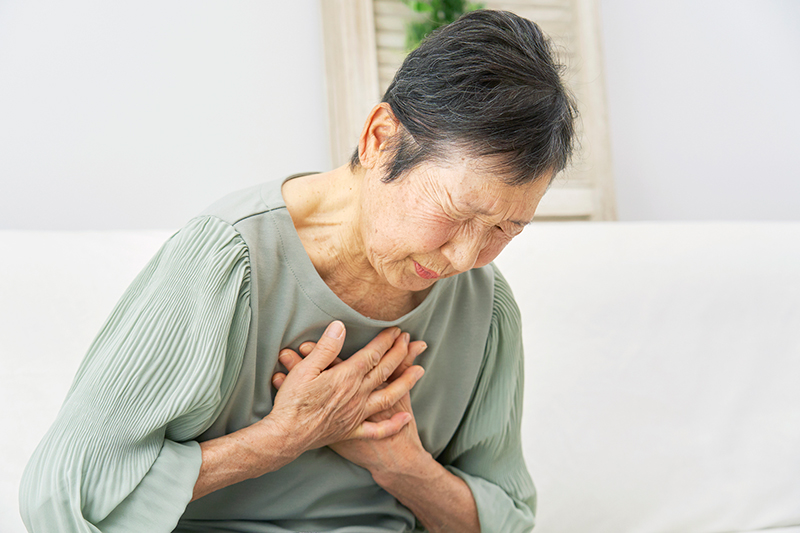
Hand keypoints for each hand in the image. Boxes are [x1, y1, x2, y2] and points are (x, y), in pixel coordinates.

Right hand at [265, 321, 424, 457]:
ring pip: (389, 396)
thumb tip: (340, 326)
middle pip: (385, 370)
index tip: (396, 330)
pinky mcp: (351, 431)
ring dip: (406, 382)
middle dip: (399, 353)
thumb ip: (326, 347)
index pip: (373, 354)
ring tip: (420, 371)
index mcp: (347, 377)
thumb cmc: (292, 401)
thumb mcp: (305, 368)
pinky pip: (378, 429)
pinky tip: (406, 419)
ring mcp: (357, 414)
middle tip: (408, 339)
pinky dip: (394, 424)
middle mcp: (357, 394)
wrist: (286, 436)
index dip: (386, 340)